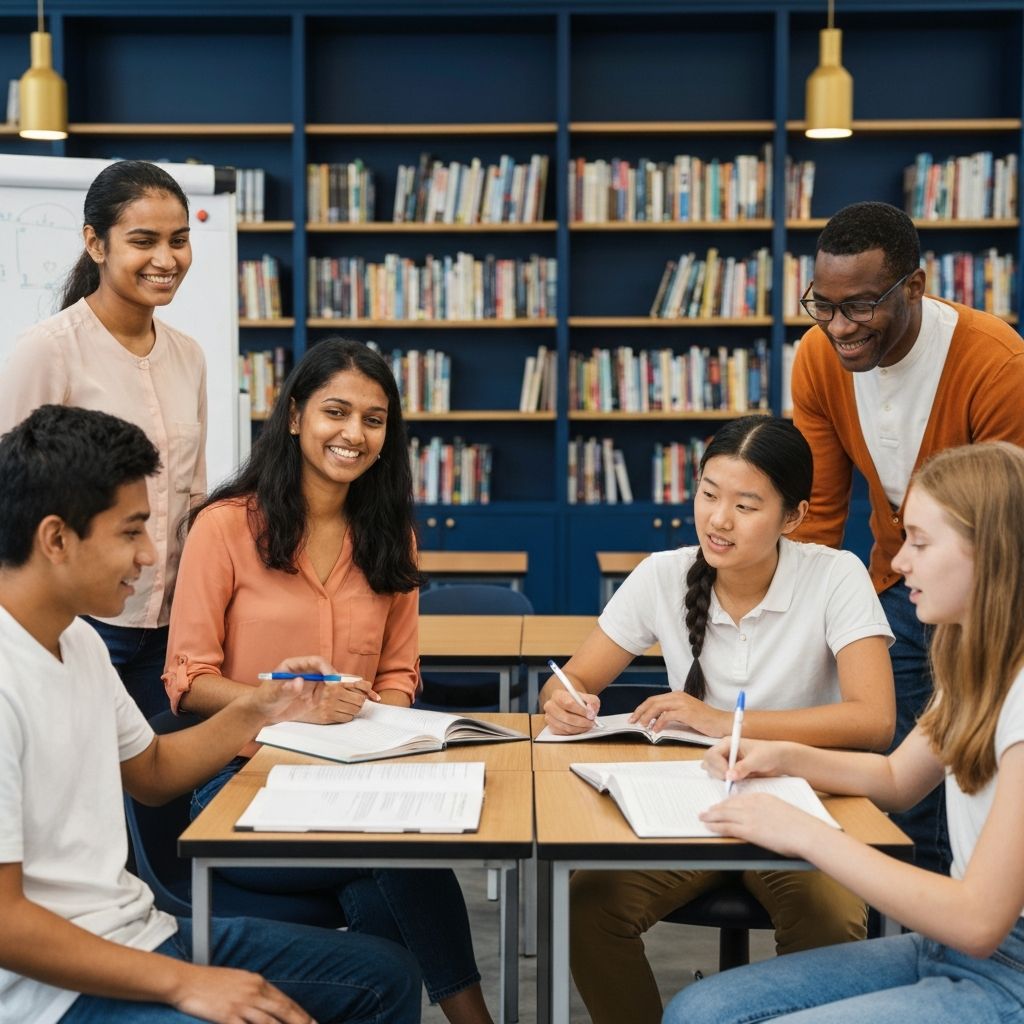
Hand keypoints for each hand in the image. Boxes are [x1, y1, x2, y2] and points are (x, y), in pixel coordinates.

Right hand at [172, 962, 315, 1023]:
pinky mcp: (228, 1016)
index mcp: (257, 982)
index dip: (300, 1013)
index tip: (312, 1022)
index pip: (285, 1000)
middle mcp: (254, 992)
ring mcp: (242, 1004)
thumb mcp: (238, 980)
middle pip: (283, 1010)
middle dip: (301, 1022)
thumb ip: (254, 991)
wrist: (186, 981)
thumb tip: (267, 1002)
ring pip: (270, 1022)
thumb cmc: (210, 982)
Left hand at [266, 655, 378, 725]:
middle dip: (343, 677)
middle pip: (329, 670)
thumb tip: (298, 683)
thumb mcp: (271, 695)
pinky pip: (332, 694)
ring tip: (366, 693)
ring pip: (334, 682)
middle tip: (357, 685)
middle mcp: (307, 672)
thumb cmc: (264, 699)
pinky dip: (345, 696)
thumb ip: (284, 689)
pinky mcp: (316, 696)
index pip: (316, 662)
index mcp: (296, 665)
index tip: (332, 679)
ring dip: (349, 686)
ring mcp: (312, 684)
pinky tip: (357, 700)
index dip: (326, 668)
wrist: (262, 712)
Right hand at [543, 688, 600, 734]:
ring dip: (580, 728)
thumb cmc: (578, 701)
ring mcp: (549, 718)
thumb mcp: (587, 697)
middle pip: (566, 717)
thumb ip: (591, 702)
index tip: (591, 715)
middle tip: (591, 723)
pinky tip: (581, 728)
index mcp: (558, 695)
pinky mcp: (551, 727)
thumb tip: (591, 711)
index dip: (581, 711)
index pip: (569, 703)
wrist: (570, 704)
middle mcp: (550, 706)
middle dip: (582, 722)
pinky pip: (564, 733)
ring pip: (566, 727)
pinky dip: (574, 732)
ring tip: (588, 725)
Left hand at [628, 692, 724, 736]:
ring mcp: (682, 703)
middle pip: (653, 701)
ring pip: (657, 707)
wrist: (721, 722)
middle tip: (633, 721)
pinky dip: (659, 723)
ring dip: (647, 717)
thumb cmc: (705, 720)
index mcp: (677, 696)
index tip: (635, 716)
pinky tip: (655, 730)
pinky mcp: (686, 712)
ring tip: (642, 725)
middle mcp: (678, 697)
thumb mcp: (685, 714)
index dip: (643, 708)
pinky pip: (667, 716)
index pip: (654, 699)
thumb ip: (672, 714)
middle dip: (640, 711)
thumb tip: (656, 720)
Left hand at [699, 792, 823, 859]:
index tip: (721, 805)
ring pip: (724, 814)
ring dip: (711, 816)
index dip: (727, 803)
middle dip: (716, 808)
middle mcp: (753, 804)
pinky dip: (715, 825)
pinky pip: (726, 826)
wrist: (805, 832)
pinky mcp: (749, 829)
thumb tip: (766, 821)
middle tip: (706, 810)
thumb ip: (770, 813)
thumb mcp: (782, 812)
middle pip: (729, 805)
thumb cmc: (800, 825)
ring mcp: (749, 816)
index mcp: (762, 797)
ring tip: (702, 817)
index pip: (739, 798)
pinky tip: (708, 826)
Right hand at [702, 737, 788, 782]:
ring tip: (734, 780)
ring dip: (719, 777)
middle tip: (730, 779)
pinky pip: (720, 777)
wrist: (779, 760)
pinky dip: (724, 782)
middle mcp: (725, 752)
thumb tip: (729, 776)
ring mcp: (726, 762)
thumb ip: (742, 767)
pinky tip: (734, 783)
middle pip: (708, 762)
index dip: (717, 765)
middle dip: (717, 772)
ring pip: (712, 770)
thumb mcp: (756, 760)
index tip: (728, 775)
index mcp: (728, 743)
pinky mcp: (731, 771)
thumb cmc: (769, 753)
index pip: (712, 754)